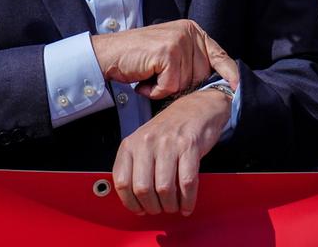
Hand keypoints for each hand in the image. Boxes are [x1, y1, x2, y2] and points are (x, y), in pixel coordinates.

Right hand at [90, 19, 237, 100]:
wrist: (108, 55)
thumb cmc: (138, 58)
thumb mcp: (170, 53)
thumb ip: (191, 61)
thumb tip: (215, 82)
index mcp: (192, 30)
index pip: (219, 54)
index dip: (229, 73)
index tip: (238, 87)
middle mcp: (188, 32)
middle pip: (202, 75)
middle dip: (181, 85)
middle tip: (158, 76)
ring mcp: (178, 40)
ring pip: (185, 83)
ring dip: (165, 88)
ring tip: (149, 76)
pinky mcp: (168, 52)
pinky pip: (171, 86)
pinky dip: (155, 90)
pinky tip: (144, 80)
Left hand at [112, 87, 231, 215]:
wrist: (196, 109)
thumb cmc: (169, 130)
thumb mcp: (143, 142)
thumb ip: (135, 166)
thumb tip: (133, 199)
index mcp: (131, 143)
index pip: (122, 181)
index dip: (130, 202)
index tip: (139, 208)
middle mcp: (147, 142)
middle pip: (142, 188)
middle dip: (152, 207)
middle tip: (159, 209)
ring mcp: (168, 144)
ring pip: (164, 189)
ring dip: (170, 205)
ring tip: (173, 206)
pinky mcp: (189, 147)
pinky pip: (187, 183)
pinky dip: (188, 200)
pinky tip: (187, 204)